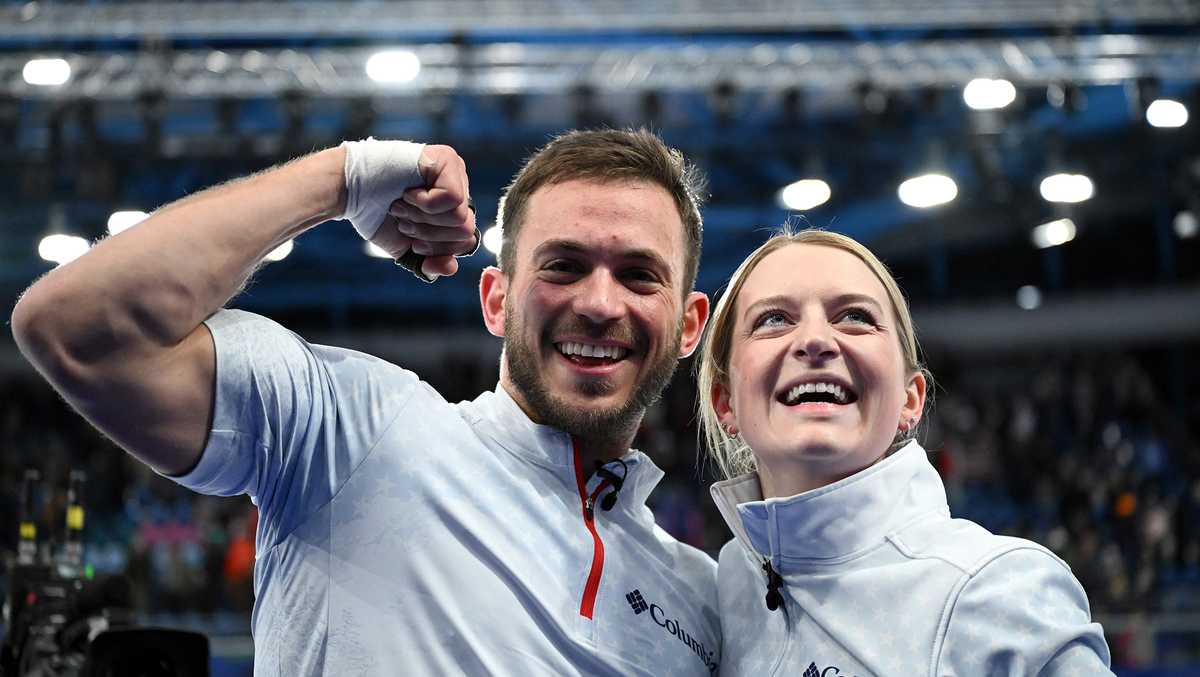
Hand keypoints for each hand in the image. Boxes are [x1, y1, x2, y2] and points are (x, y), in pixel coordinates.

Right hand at [368, 145, 477, 279]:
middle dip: (429, 234)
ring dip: (423, 218)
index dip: (437, 248)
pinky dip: (425, 203)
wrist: (349, 190)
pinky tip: (407, 192)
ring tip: (402, 205)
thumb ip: (430, 262)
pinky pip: (453, 198)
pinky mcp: (447, 160)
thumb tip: (451, 267)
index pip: (466, 241)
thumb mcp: (406, 247)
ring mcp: (455, 171)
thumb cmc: (376, 215)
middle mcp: (459, 187)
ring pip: (461, 217)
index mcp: (453, 208)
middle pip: (466, 232)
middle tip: (403, 220)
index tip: (410, 238)